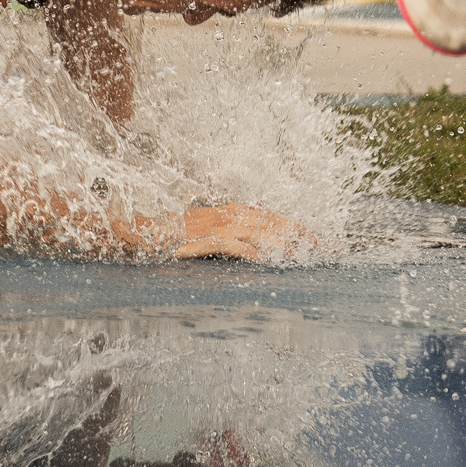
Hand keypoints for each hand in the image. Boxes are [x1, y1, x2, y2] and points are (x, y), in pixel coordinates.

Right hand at [173, 202, 313, 262]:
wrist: (150, 231)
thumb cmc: (179, 229)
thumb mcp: (209, 219)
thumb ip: (233, 217)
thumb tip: (256, 208)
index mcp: (230, 212)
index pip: (267, 215)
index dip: (289, 224)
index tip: (308, 234)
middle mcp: (226, 217)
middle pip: (266, 222)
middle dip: (292, 232)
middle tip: (314, 243)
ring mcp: (215, 228)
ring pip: (253, 232)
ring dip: (276, 241)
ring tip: (295, 251)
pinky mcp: (203, 240)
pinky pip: (228, 245)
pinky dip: (244, 250)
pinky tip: (258, 258)